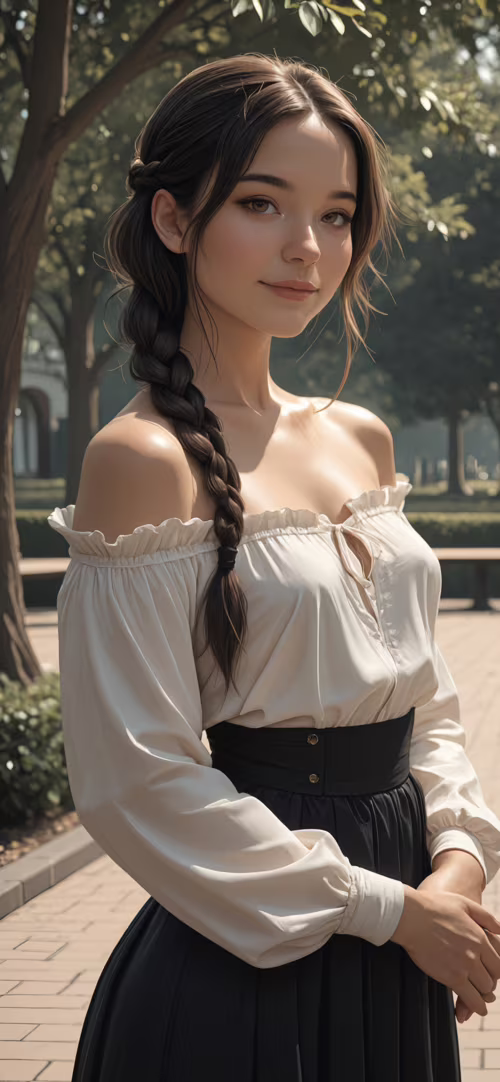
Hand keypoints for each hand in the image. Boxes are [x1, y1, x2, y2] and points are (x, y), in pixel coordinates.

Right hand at [417, 855, 493, 1023]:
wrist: (410, 917)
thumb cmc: (433, 907)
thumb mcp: (464, 904)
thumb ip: (486, 917)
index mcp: (480, 937)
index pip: (499, 962)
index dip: (495, 969)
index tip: (488, 971)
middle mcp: (475, 953)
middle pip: (493, 977)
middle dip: (489, 981)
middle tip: (481, 983)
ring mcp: (464, 966)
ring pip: (485, 990)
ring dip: (483, 994)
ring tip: (479, 996)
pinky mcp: (451, 977)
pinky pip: (472, 999)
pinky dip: (477, 1007)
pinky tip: (478, 1009)